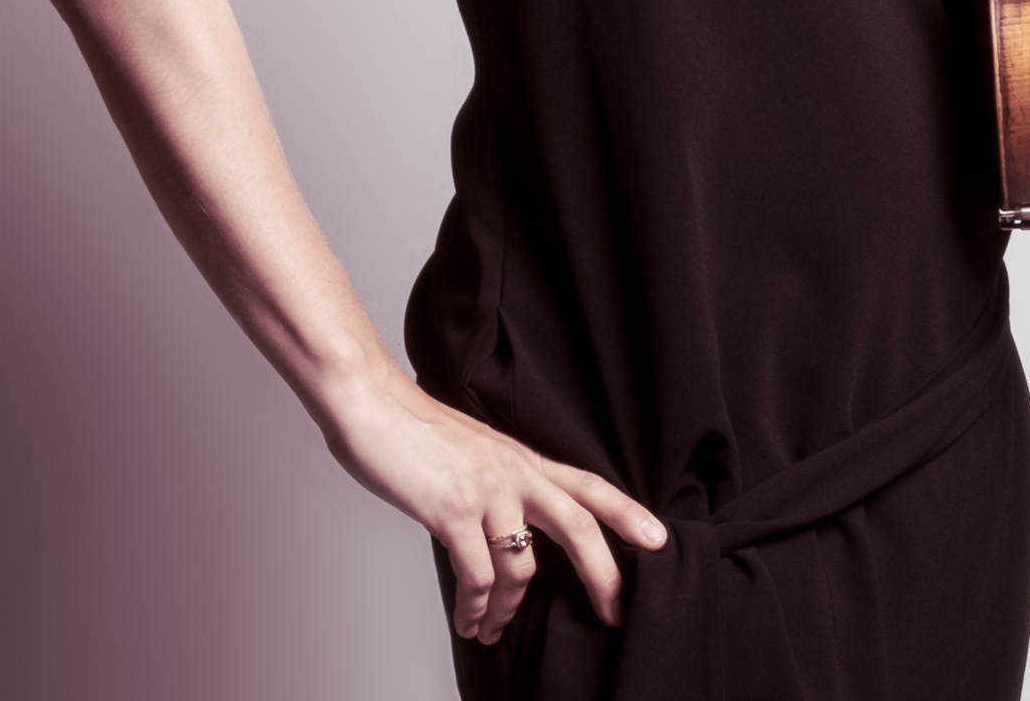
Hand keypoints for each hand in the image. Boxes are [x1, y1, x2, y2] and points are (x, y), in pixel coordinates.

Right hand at [322, 362, 666, 647]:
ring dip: (507, 610)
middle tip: (614, 611)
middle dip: (602, 574)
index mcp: (521, 457)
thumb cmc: (414, 429)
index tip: (659, 540)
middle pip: (577, 525)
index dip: (627, 512)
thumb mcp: (473, 451)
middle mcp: (512, 471)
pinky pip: (476, 577)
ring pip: (520, 567)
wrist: (371, 402)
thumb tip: (508, 530)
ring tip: (492, 628)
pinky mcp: (452, 508)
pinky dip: (475, 609)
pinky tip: (468, 620)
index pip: (587, 484)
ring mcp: (485, 489)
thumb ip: (498, 484)